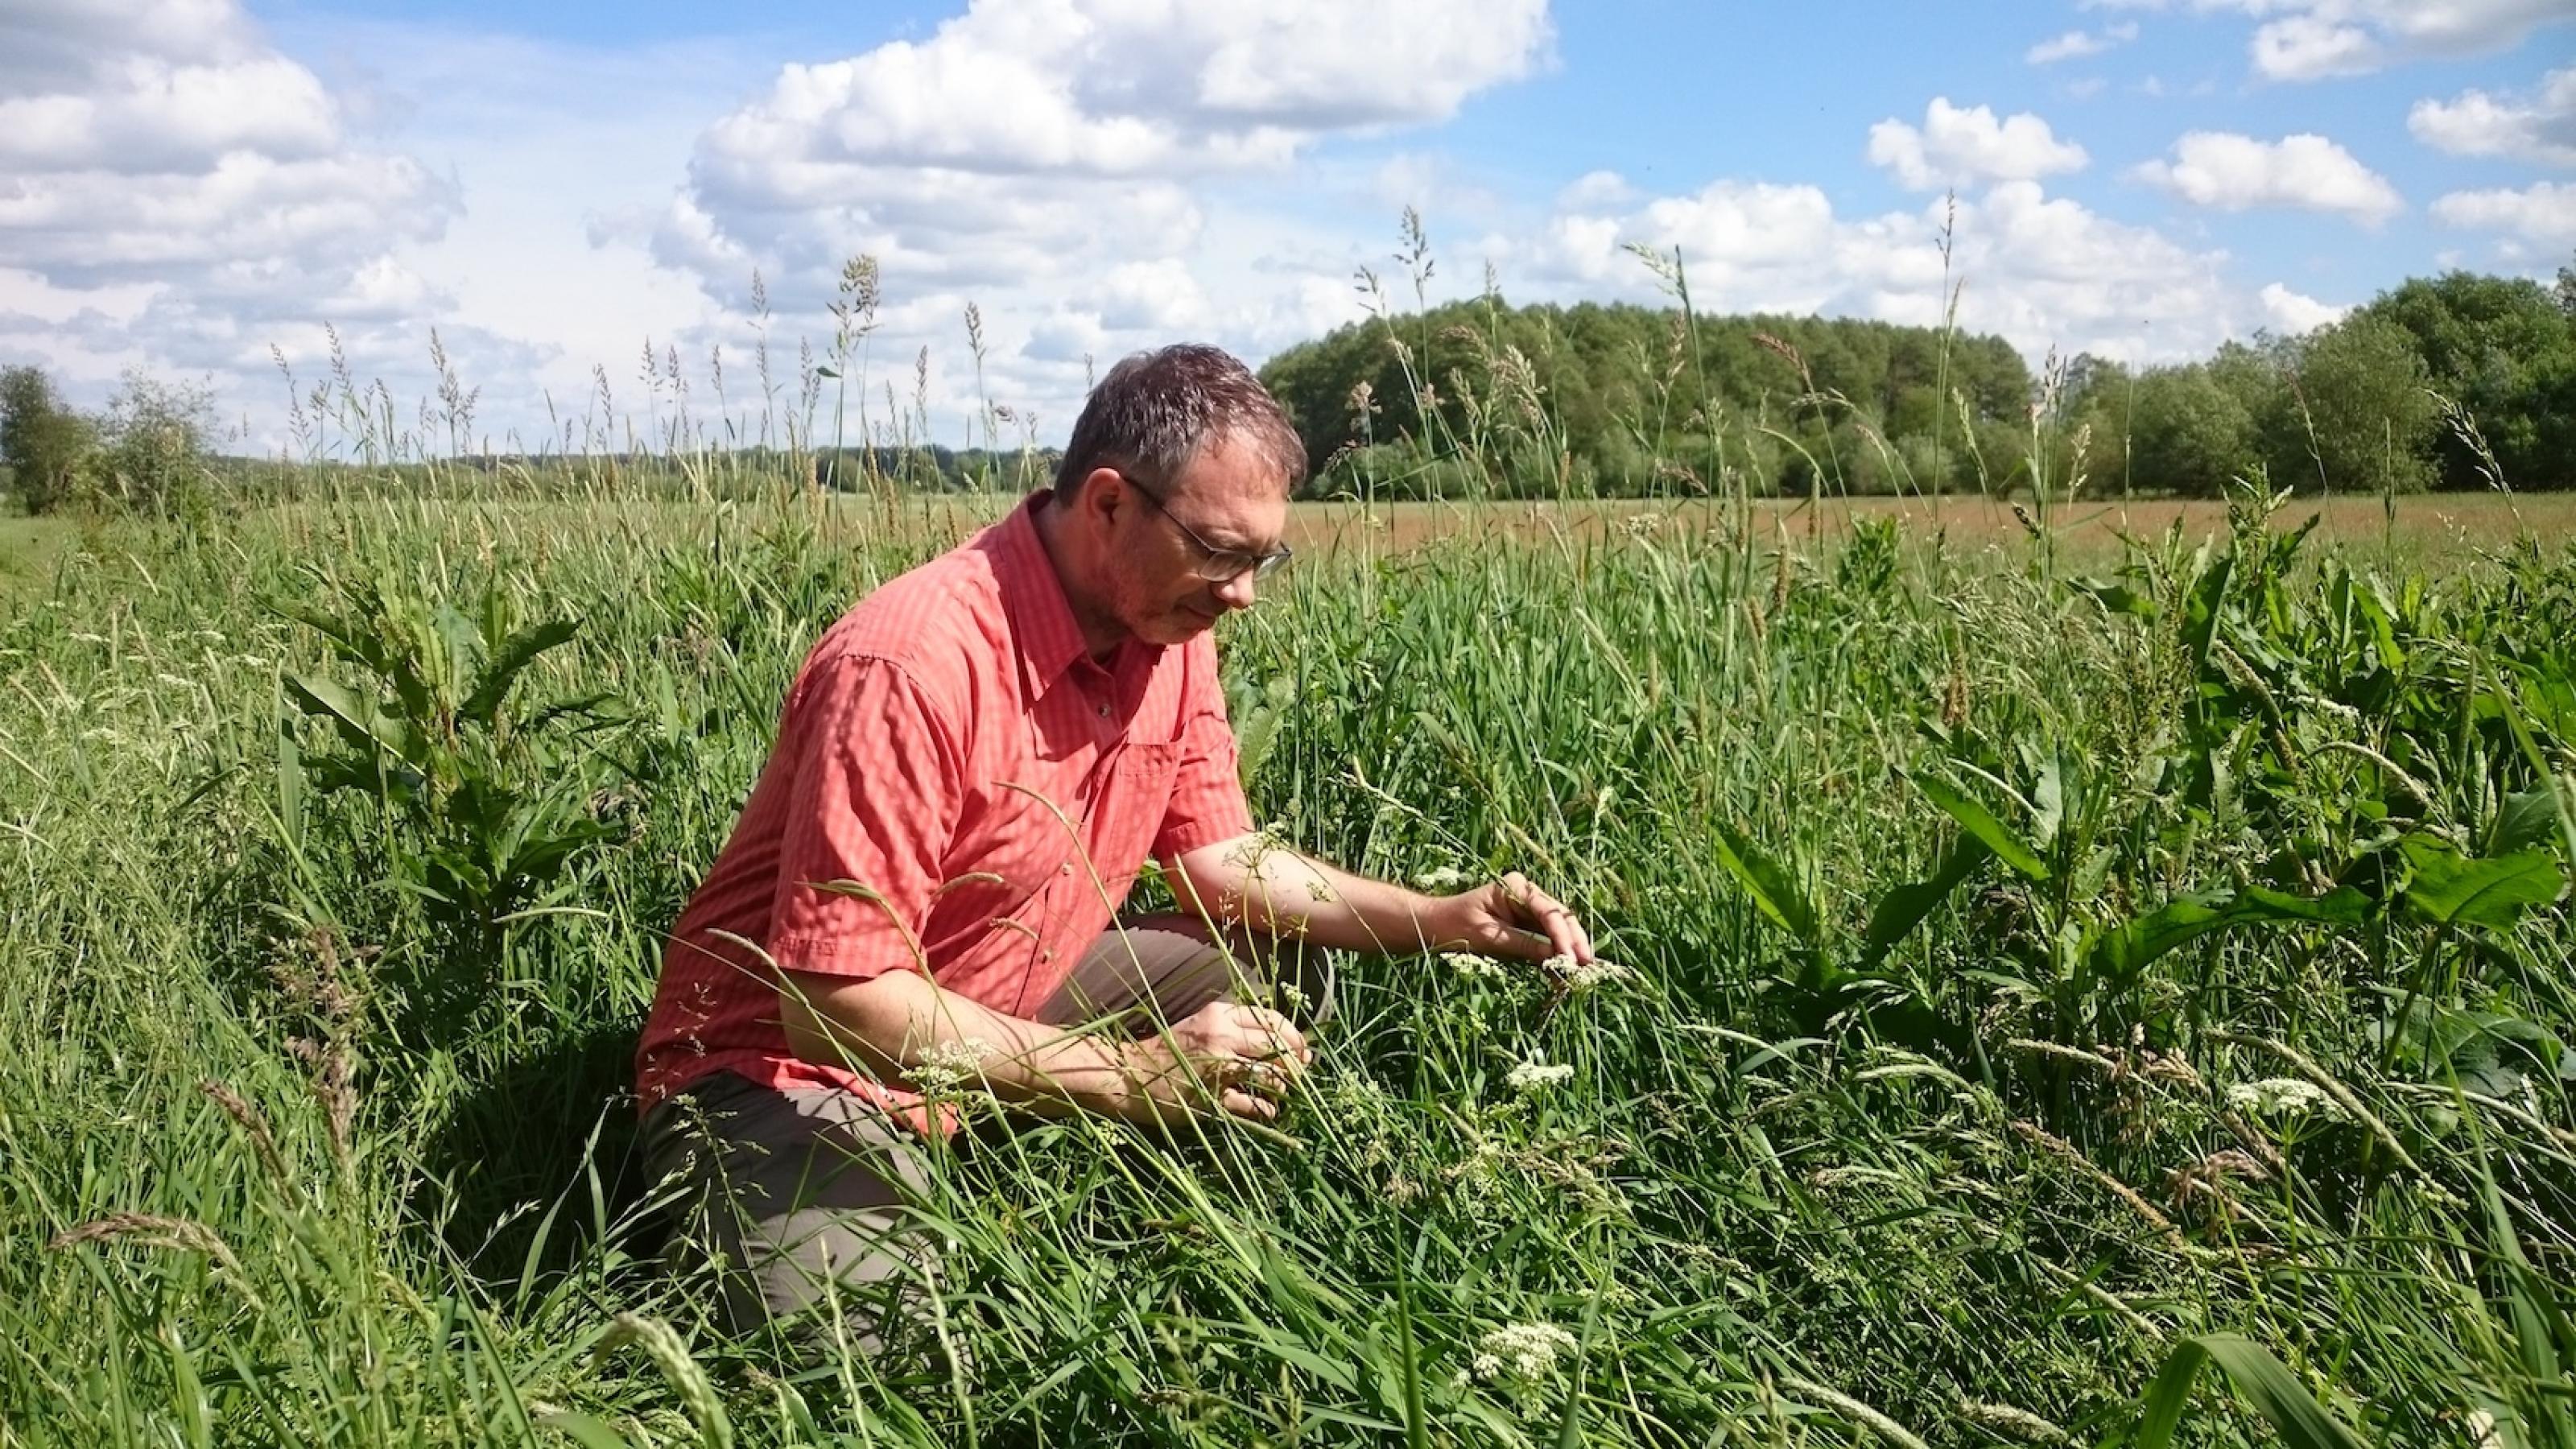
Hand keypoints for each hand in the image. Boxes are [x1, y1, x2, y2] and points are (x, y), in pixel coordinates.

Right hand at [1114, 1000, 1310, 1126]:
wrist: (1129, 1074)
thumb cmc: (1166, 1051)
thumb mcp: (1199, 1025)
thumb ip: (1232, 1025)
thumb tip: (1277, 1038)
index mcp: (1219, 1014)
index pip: (1272, 1020)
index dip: (1294, 1036)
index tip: (1301, 1049)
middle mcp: (1222, 1037)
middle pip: (1279, 1046)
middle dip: (1297, 1062)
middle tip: (1301, 1073)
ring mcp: (1218, 1068)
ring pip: (1271, 1076)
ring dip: (1283, 1086)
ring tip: (1282, 1091)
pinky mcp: (1212, 1099)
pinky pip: (1254, 1105)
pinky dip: (1268, 1109)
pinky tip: (1268, 1110)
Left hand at [1435, 870, 1593, 966]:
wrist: (1432, 927)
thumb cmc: (1454, 926)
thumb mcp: (1489, 937)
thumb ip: (1524, 945)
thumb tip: (1557, 957)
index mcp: (1516, 887)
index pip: (1548, 911)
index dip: (1564, 936)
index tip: (1573, 958)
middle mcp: (1526, 896)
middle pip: (1560, 919)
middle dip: (1574, 943)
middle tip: (1587, 967)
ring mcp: (1527, 912)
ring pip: (1557, 932)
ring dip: (1568, 952)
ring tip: (1581, 975)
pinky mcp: (1525, 930)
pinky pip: (1545, 944)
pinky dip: (1554, 960)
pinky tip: (1563, 976)